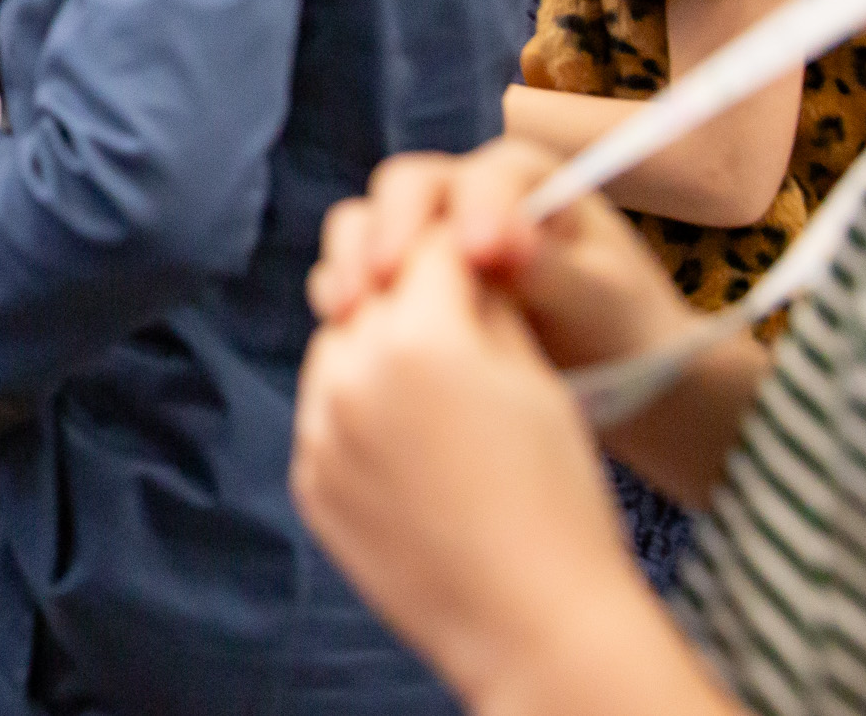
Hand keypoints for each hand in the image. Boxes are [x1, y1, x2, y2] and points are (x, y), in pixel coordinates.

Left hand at [293, 236, 693, 704]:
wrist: (533, 623)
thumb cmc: (557, 497)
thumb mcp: (534, 377)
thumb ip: (485, 302)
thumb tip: (457, 257)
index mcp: (419, 337)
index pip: (427, 249)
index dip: (455, 243)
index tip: (471, 246)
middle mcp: (352, 374)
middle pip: (370, 292)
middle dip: (405, 291)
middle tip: (444, 304)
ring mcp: (320, 431)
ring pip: (335, 349)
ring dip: (370, 346)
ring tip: (425, 379)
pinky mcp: (307, 480)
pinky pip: (321, 416)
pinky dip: (353, 410)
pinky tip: (404, 439)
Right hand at [311, 139, 693, 371]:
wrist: (612, 377)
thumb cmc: (621, 326)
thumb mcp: (602, 298)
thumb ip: (553, 269)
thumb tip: (495, 253)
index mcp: (520, 178)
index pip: (479, 178)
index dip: (475, 210)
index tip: (482, 255)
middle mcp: (462, 194)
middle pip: (404, 189)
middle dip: (392, 228)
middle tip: (388, 276)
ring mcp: (423, 236)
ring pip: (366, 225)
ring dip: (352, 261)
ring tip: (353, 307)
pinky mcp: (399, 281)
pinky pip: (354, 276)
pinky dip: (345, 295)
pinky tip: (347, 328)